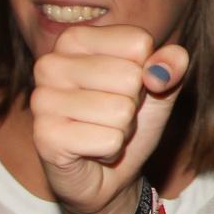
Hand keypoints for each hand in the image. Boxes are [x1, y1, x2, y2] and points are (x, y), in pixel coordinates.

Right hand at [30, 24, 187, 213]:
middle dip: (133, 104)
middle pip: (130, 76)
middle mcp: (50, 63)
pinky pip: (109, 140)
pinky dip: (111, 150)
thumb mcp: (160, 87)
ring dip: (122, 129)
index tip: (125, 87)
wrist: (108, 174)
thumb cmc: (128, 120)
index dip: (146, 71)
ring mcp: (42, 100)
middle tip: (113, 115)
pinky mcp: (45, 136)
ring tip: (101, 130)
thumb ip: (171, 65)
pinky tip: (90, 150)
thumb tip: (161, 70)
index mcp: (75, 39)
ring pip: (121, 110)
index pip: (138, 42)